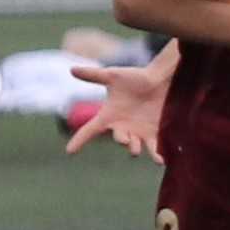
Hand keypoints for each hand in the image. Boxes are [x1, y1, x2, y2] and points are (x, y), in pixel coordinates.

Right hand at [60, 43, 175, 160]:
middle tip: (123, 140)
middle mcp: (121, 127)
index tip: (69, 151)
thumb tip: (72, 69)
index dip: (79, 140)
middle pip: (118, 138)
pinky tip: (160, 160)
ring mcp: (138, 132)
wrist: (157, 80)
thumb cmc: (134, 77)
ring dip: (134, 149)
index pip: (90, 130)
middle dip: (121, 140)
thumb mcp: (112, 76)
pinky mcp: (154, 133)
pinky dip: (156, 155)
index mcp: (108, 116)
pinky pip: (154, 148)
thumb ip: (93, 75)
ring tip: (135, 150)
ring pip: (134, 147)